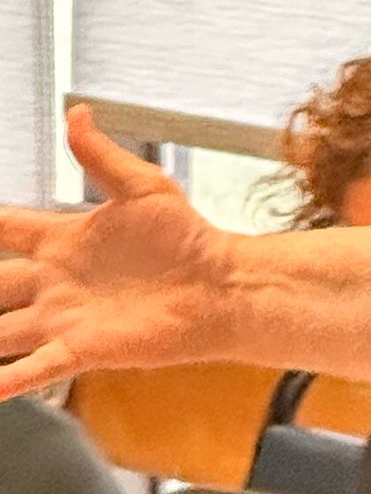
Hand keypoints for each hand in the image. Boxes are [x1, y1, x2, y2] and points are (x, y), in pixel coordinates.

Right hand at [0, 106, 240, 397]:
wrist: (224, 288)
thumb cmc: (192, 239)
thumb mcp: (144, 188)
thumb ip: (101, 156)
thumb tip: (77, 112)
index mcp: (60, 240)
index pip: (0, 229)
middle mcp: (52, 282)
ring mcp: (63, 318)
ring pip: (0, 330)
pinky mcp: (81, 349)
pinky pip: (34, 368)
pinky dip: (7, 382)